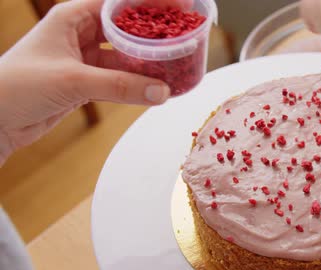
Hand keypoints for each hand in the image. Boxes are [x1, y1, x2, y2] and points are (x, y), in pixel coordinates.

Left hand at [0, 0, 169, 164]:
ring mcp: (84, 59)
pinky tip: (157, 88)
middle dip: (154, 36)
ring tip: (177, 67)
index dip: (149, 5)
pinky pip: (119, 80)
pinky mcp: (85, 82)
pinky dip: (137, 85)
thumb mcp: (72, 80)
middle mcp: (80, 34)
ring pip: (125, 58)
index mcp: (72, 17)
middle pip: (127, 29)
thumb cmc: (16, 86)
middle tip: (184, 39)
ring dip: (148, 64)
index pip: (119, 4)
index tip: (179, 9)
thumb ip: (120, 86)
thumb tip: (161, 92)